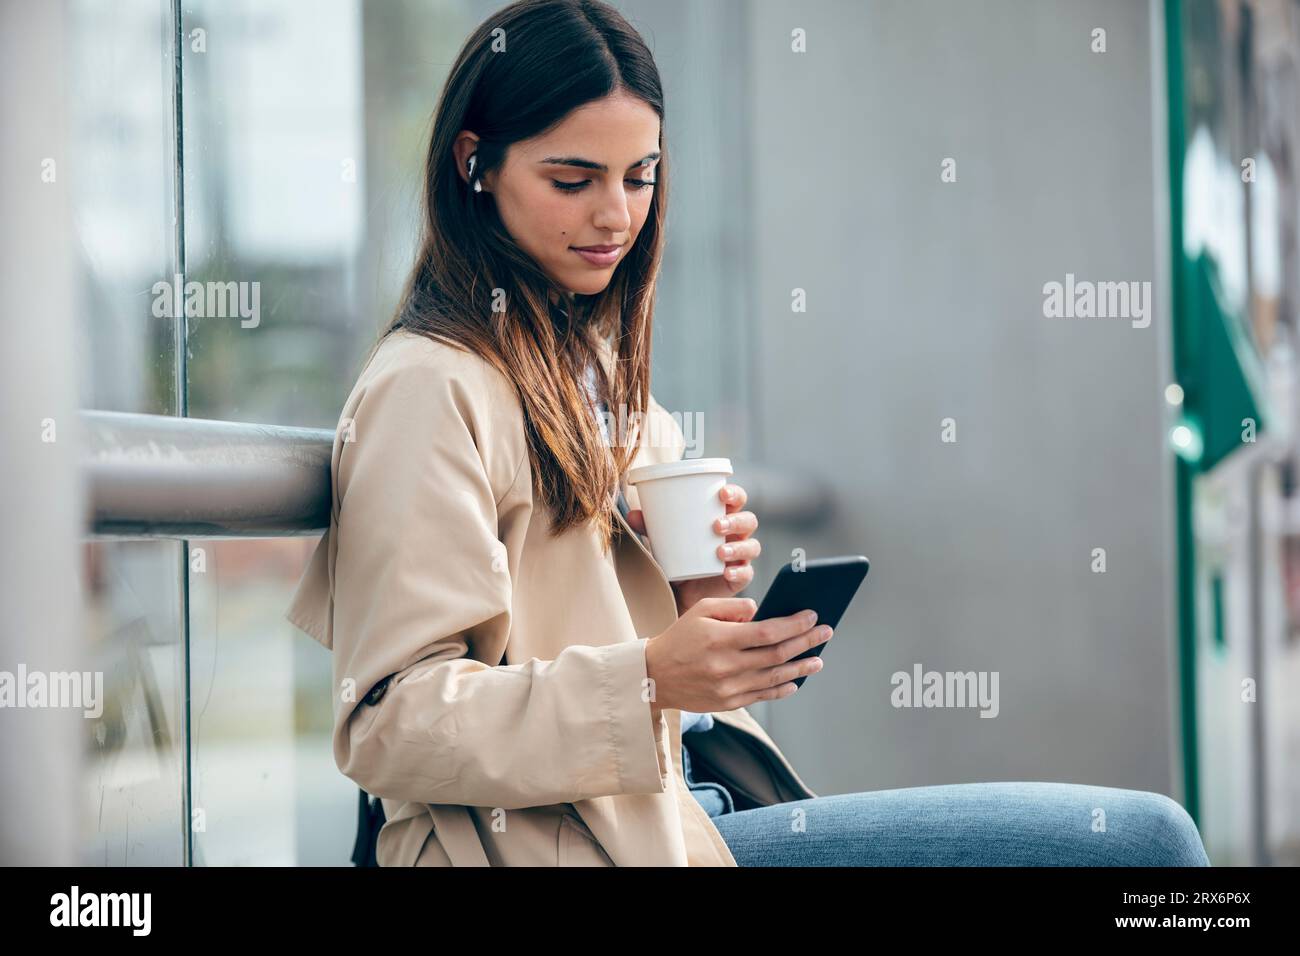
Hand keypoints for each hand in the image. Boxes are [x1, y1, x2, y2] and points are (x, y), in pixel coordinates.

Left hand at [626, 482, 758, 615]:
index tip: (722, 493)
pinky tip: (727, 572)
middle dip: (736, 520)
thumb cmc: (675, 556)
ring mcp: (739, 556)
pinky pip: (746, 573)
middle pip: (749, 520)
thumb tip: (632, 515)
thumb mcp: (662, 540)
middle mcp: (735, 534)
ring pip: (751, 546)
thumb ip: (648, 527)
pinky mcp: (738, 577)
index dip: (735, 494)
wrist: (677, 592)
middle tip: (716, 525)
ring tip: (720, 551)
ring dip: (738, 546)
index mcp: (722, 516)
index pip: (737, 500)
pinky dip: (739, 572)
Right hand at [643, 596, 832, 712]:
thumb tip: (761, 611)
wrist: (653, 676)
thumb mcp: (699, 611)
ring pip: (774, 678)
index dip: (794, 625)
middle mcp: (726, 665)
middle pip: (776, 654)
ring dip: (800, 668)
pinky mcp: (728, 703)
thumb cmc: (679, 638)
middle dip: (806, 642)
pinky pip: (762, 696)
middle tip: (825, 633)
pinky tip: (796, 681)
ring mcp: (728, 688)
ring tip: (818, 659)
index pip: (767, 632)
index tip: (811, 616)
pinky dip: (782, 689)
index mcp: (719, 639)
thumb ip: (732, 607)